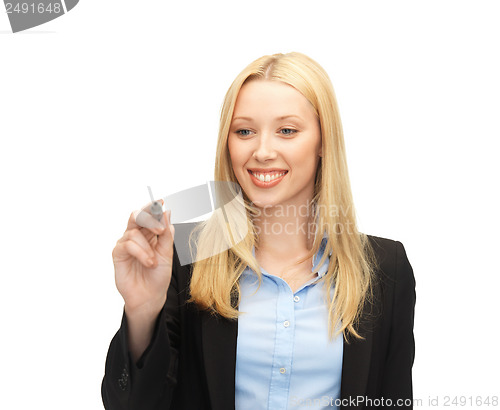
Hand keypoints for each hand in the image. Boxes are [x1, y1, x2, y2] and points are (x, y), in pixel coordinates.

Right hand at [112, 200, 174, 315]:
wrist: (151, 296)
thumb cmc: (158, 275)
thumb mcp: (167, 253)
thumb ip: (166, 234)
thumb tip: (167, 213)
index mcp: (149, 233)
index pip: (148, 214)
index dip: (153, 207)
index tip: (161, 202)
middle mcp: (136, 235)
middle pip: (137, 216)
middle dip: (148, 218)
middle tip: (160, 229)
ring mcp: (125, 243)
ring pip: (134, 233)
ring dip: (147, 248)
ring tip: (154, 262)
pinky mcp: (118, 254)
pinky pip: (127, 245)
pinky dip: (141, 252)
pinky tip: (148, 263)